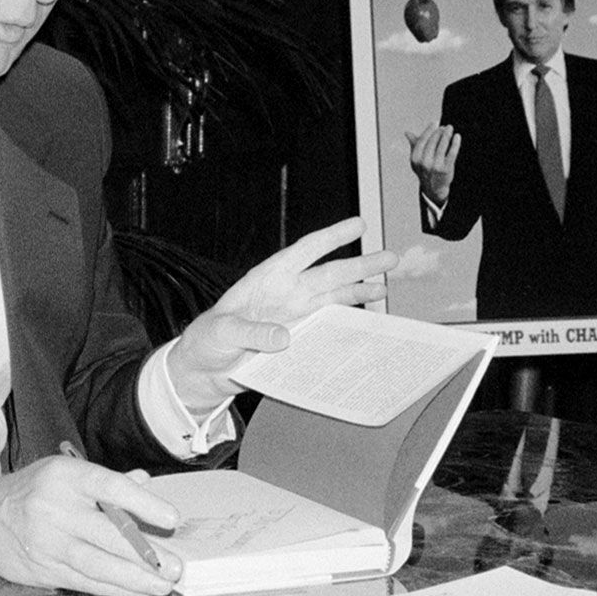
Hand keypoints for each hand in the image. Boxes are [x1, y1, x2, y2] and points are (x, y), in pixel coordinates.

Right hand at [0, 455, 182, 595]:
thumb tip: (146, 483)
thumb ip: (107, 483)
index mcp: (65, 477)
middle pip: (107, 534)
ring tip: (162, 585)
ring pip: (97, 564)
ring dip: (134, 578)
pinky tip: (136, 591)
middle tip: (175, 567)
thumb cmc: (33, 492)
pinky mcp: (43, 570)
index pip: (110, 487)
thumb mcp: (65, 474)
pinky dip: (113, 588)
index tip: (172, 519)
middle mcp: (55, 509)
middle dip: (146, 554)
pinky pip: (85, 582)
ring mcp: (47, 543)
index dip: (143, 504)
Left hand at [168, 217, 397, 412]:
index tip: (357, 225)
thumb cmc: (206, 342)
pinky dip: (348, 325)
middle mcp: (287, 294)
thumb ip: (249, 332)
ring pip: (334, 299)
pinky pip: (328, 327)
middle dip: (360, 266)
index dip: (331, 238)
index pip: (304, 252)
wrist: (206, 370)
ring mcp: (295, 316)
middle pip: (329, 275)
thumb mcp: (221, 332)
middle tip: (390, 258)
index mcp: (267, 279)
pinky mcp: (300, 339)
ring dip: (359, 293)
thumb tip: (283, 337)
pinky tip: (367, 322)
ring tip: (385, 286)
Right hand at [407, 124, 459, 205]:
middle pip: (433, 142)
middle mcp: (424, 163)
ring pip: (442, 146)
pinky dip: (455, 143)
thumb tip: (407, 133)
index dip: (429, 130)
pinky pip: (452, 153)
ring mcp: (435, 166)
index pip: (422, 140)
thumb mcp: (417, 159)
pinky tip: (457, 137)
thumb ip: (414, 145)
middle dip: (439, 132)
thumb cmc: (425, 169)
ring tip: (450, 128)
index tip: (436, 123)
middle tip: (445, 127)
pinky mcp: (446, 169)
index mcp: (415, 159)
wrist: (433, 188)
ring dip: (447, 134)